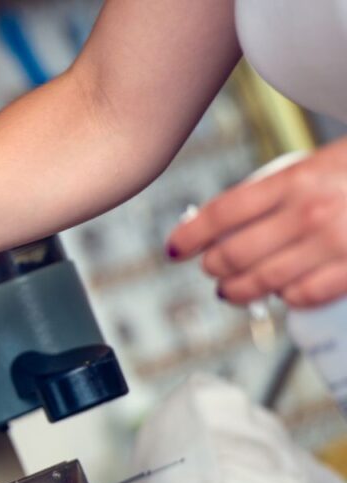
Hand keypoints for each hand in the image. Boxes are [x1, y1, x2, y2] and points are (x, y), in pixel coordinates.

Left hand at [167, 139, 346, 308]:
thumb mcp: (323, 162)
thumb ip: (281, 189)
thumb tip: (235, 216)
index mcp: (296, 180)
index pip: (223, 213)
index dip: (191, 235)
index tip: (174, 248)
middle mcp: (309, 214)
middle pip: (235, 253)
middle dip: (212, 266)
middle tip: (207, 269)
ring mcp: (334, 245)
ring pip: (263, 281)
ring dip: (238, 290)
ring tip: (229, 291)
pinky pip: (305, 295)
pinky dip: (286, 297)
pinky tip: (281, 294)